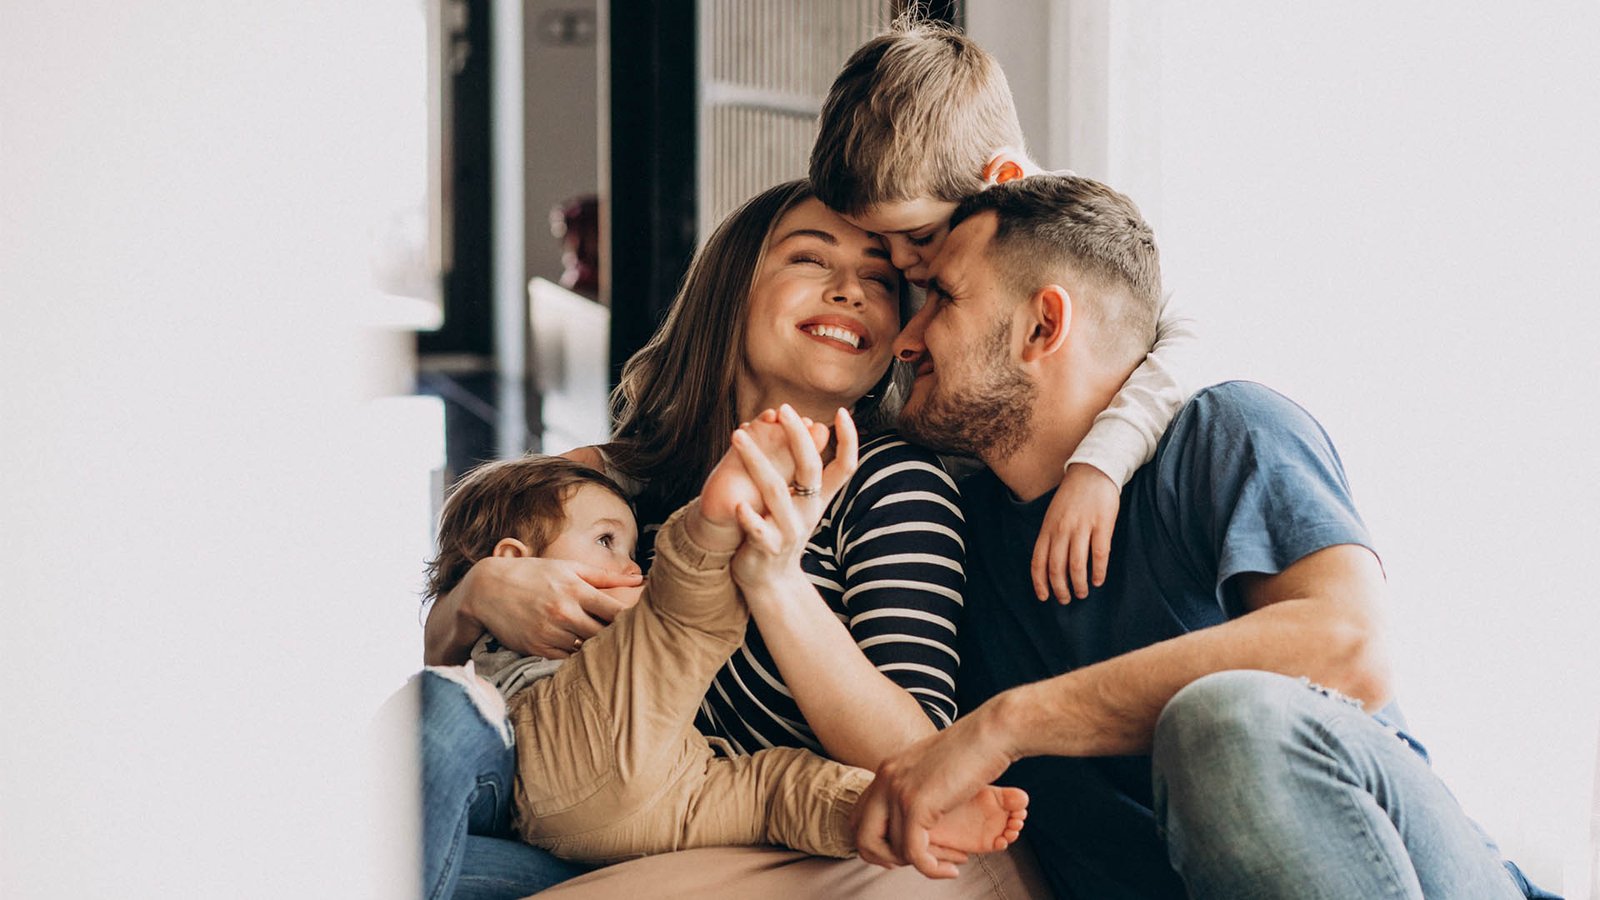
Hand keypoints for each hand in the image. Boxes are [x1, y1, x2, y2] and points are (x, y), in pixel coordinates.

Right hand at [458, 555, 640, 658]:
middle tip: (631, 641)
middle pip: (605, 635)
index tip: (641, 624)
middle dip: (618, 638)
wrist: (487, 589)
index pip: (616, 612)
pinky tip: (581, 653)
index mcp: (576, 590)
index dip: (632, 621)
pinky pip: (567, 660)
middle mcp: (564, 612)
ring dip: (597, 649)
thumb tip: (639, 579)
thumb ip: (604, 576)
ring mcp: (550, 632)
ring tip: (608, 648)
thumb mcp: (568, 568)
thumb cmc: (533, 574)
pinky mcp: (537, 649)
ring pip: (587, 650)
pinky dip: (576, 657)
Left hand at [728, 406, 858, 597]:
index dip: (849, 441)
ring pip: (777, 492)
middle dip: (798, 437)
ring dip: (757, 461)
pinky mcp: (768, 548)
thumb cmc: (780, 530)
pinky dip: (750, 517)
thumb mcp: (799, 502)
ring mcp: (790, 530)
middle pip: (811, 469)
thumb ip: (802, 472)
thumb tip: (809, 428)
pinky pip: (760, 531)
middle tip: (784, 409)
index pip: (845, 467)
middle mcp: (809, 511)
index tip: (842, 412)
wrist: (771, 580)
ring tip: (737, 436)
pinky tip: (738, 503)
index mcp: (819, 498)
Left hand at [854, 704, 1019, 878]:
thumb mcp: (932, 765)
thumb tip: (915, 808)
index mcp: (887, 769)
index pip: (857, 816)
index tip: (902, 851)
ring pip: (892, 849)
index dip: (875, 842)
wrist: (992, 732)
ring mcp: (899, 791)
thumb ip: (916, 784)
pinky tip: (950, 869)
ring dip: (919, 865)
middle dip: (885, 859)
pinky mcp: (918, 805)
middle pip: (861, 836)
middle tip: (916, 863)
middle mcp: (886, 778)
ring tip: (946, 863)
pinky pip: (914, 854)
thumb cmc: (973, 749)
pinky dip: (931, 869)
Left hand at [1030, 462, 1119, 602]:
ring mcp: (1081, 527)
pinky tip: (1099, 580)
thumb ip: (1051, 536)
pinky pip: (1099, 555)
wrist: (1093, 470)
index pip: (1038, 561)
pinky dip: (1098, 571)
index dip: (1040, 583)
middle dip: (1060, 589)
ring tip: (1083, 593)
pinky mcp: (1102, 525)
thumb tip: (1050, 564)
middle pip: (1056, 568)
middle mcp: (1062, 530)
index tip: (1044, 597)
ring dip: (1079, 584)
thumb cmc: (1073, 496)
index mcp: (1048, 528)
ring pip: (1076, 565)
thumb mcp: (1053, 515)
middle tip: (1066, 600)